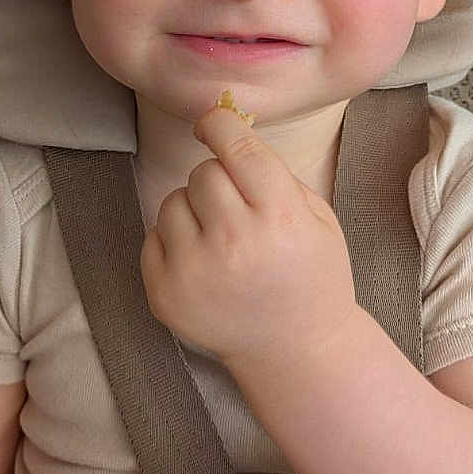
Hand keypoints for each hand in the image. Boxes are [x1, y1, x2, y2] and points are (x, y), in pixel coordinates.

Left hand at [140, 104, 358, 369]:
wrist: (296, 351)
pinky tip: (203, 262)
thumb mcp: (318, 218)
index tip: (212, 123)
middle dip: (218, 179)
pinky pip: (154, 234)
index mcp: (279, 217)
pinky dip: (174, 240)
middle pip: (203, 172)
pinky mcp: (164, 292)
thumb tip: (229, 133)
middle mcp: (233, 241)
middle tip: (237, 208)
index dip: (219, 124)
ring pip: (173, 200)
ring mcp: (193, 270)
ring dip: (194, 209)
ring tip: (220, 239)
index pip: (237, 147)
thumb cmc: (312, 277)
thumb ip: (275, 173)